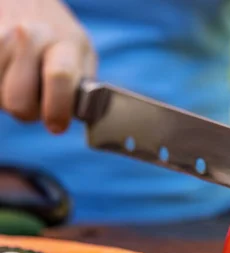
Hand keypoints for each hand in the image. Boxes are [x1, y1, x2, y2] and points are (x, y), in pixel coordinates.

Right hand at [0, 0, 95, 132]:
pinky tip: (7, 74)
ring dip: (8, 99)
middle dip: (29, 112)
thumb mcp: (82, 54)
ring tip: (21, 81)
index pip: (59, 78)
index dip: (57, 109)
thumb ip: (84, 86)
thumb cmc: (58, 35)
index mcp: (64, 43)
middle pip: (19, 100)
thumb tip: (83, 116)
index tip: (56, 125)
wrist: (25, 0)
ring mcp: (1, 37)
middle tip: (37, 102)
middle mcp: (29, 36)